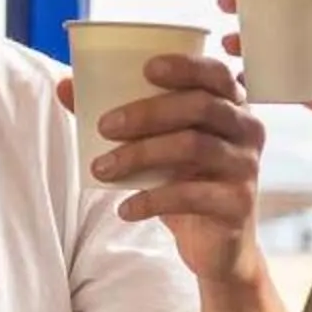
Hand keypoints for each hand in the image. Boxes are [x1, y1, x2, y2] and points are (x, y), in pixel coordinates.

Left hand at [55, 52, 268, 284]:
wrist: (216, 245)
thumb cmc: (185, 182)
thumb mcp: (156, 146)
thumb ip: (118, 115)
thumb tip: (65, 86)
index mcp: (231, 105)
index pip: (215, 73)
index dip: (185, 66)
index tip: (146, 68)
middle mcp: (247, 130)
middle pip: (200, 106)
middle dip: (148, 112)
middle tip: (104, 125)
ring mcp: (246, 167)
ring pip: (193, 146)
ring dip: (140, 154)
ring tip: (102, 169)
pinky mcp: (237, 203)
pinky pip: (191, 195)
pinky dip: (152, 200)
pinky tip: (124, 208)